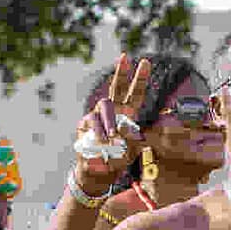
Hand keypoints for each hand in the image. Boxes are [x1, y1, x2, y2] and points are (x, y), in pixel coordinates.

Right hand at [72, 54, 152, 192]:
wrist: (98, 171)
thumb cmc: (117, 159)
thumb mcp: (131, 152)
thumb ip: (133, 141)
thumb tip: (128, 132)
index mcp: (127, 115)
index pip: (135, 94)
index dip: (140, 79)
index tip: (145, 62)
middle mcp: (113, 111)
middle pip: (117, 88)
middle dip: (122, 73)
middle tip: (125, 57)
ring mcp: (98, 116)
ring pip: (104, 106)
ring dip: (110, 120)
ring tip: (112, 137)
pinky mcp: (85, 124)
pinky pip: (92, 123)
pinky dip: (98, 132)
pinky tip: (102, 141)